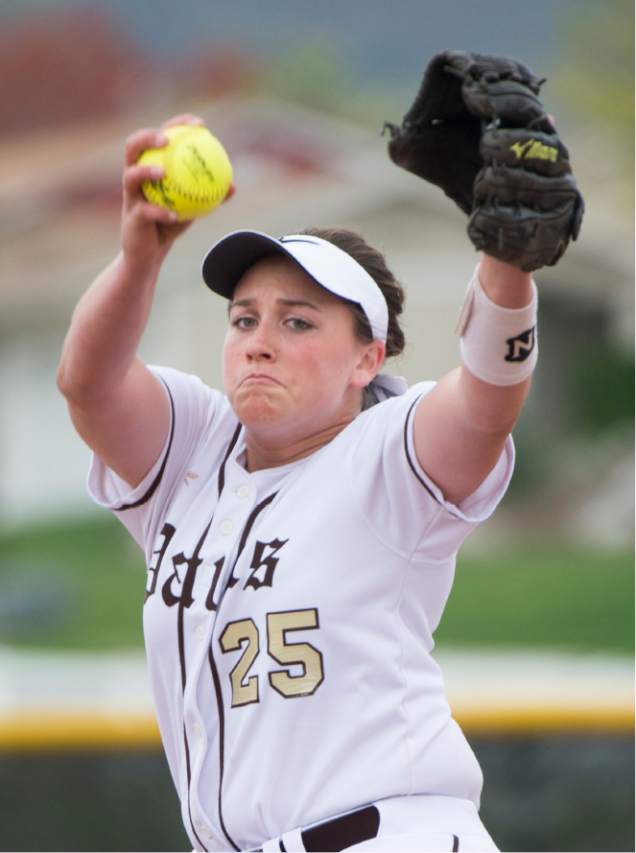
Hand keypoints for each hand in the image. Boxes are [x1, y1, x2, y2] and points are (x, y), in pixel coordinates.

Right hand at [120, 113, 234, 276]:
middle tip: (167, 139)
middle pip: (134, 147)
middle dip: (148, 136)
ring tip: (163, 172)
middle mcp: (135, 176)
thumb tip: (233, 186)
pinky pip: (144, 211)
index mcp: (151, 166)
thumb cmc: (171, 222)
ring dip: (146, 171)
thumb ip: (211, 195)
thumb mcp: (194, 207)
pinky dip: (159, 212)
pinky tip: (173, 214)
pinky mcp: (131, 216)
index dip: (177, 124)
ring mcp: (131, 195)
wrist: (151, 251)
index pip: (160, 136)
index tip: (199, 124)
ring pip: (131, 176)